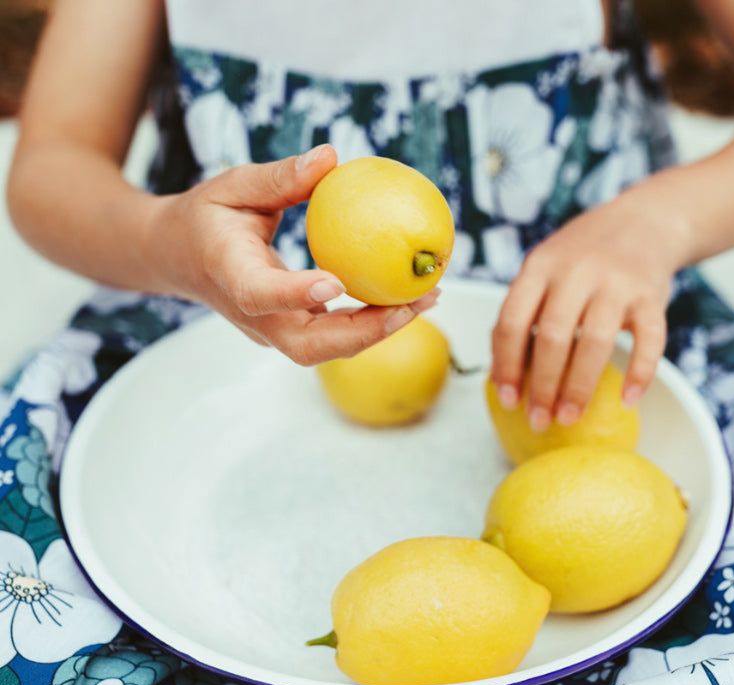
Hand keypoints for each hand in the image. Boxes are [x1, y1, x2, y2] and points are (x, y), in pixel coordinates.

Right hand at [145, 144, 437, 364]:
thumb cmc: (205, 217)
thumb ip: (278, 177)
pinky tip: (408, 298)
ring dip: (378, 330)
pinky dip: (371, 322)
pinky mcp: (289, 331)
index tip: (335, 283)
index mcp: (228, 273)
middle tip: (414, 304)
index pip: (260, 294)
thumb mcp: (232, 186)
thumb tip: (331, 157)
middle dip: (364, 332)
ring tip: (426, 299)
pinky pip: (333, 336)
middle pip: (307, 345)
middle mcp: (252, 315)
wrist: (178, 259)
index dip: (296, 294)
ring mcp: (271, 330)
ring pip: (326, 349)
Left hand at [489, 193, 687, 428]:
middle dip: (542, 386)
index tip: (509, 399)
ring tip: (569, 417)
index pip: (512, 322)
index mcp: (539, 267)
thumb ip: (523, 310)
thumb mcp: (543, 269)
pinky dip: (639, 374)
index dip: (506, 365)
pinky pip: (650, 340)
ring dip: (579, 387)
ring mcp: (616, 282)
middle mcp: (576, 272)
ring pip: (594, 342)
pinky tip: (627, 400)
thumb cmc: (581, 257)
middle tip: (538, 420)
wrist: (643, 221)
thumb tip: (502, 373)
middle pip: (551, 337)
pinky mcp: (651, 295)